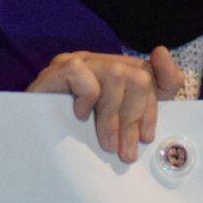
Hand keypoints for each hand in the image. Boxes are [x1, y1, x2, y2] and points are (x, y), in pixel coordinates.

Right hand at [27, 47, 185, 162]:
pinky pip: (81, 72)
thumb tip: (162, 51)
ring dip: (112, 116)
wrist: (41, 146)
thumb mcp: (127, 120)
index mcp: (121, 71)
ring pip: (116, 74)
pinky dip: (86, 96)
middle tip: (125, 151)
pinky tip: (80, 116)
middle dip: (133, 119)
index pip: (150, 77)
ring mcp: (80, 62)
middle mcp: (102, 62)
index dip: (151, 110)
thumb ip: (158, 89)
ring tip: (106, 144)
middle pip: (136, 77)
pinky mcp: (58, 69)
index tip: (146, 138)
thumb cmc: (85, 134)